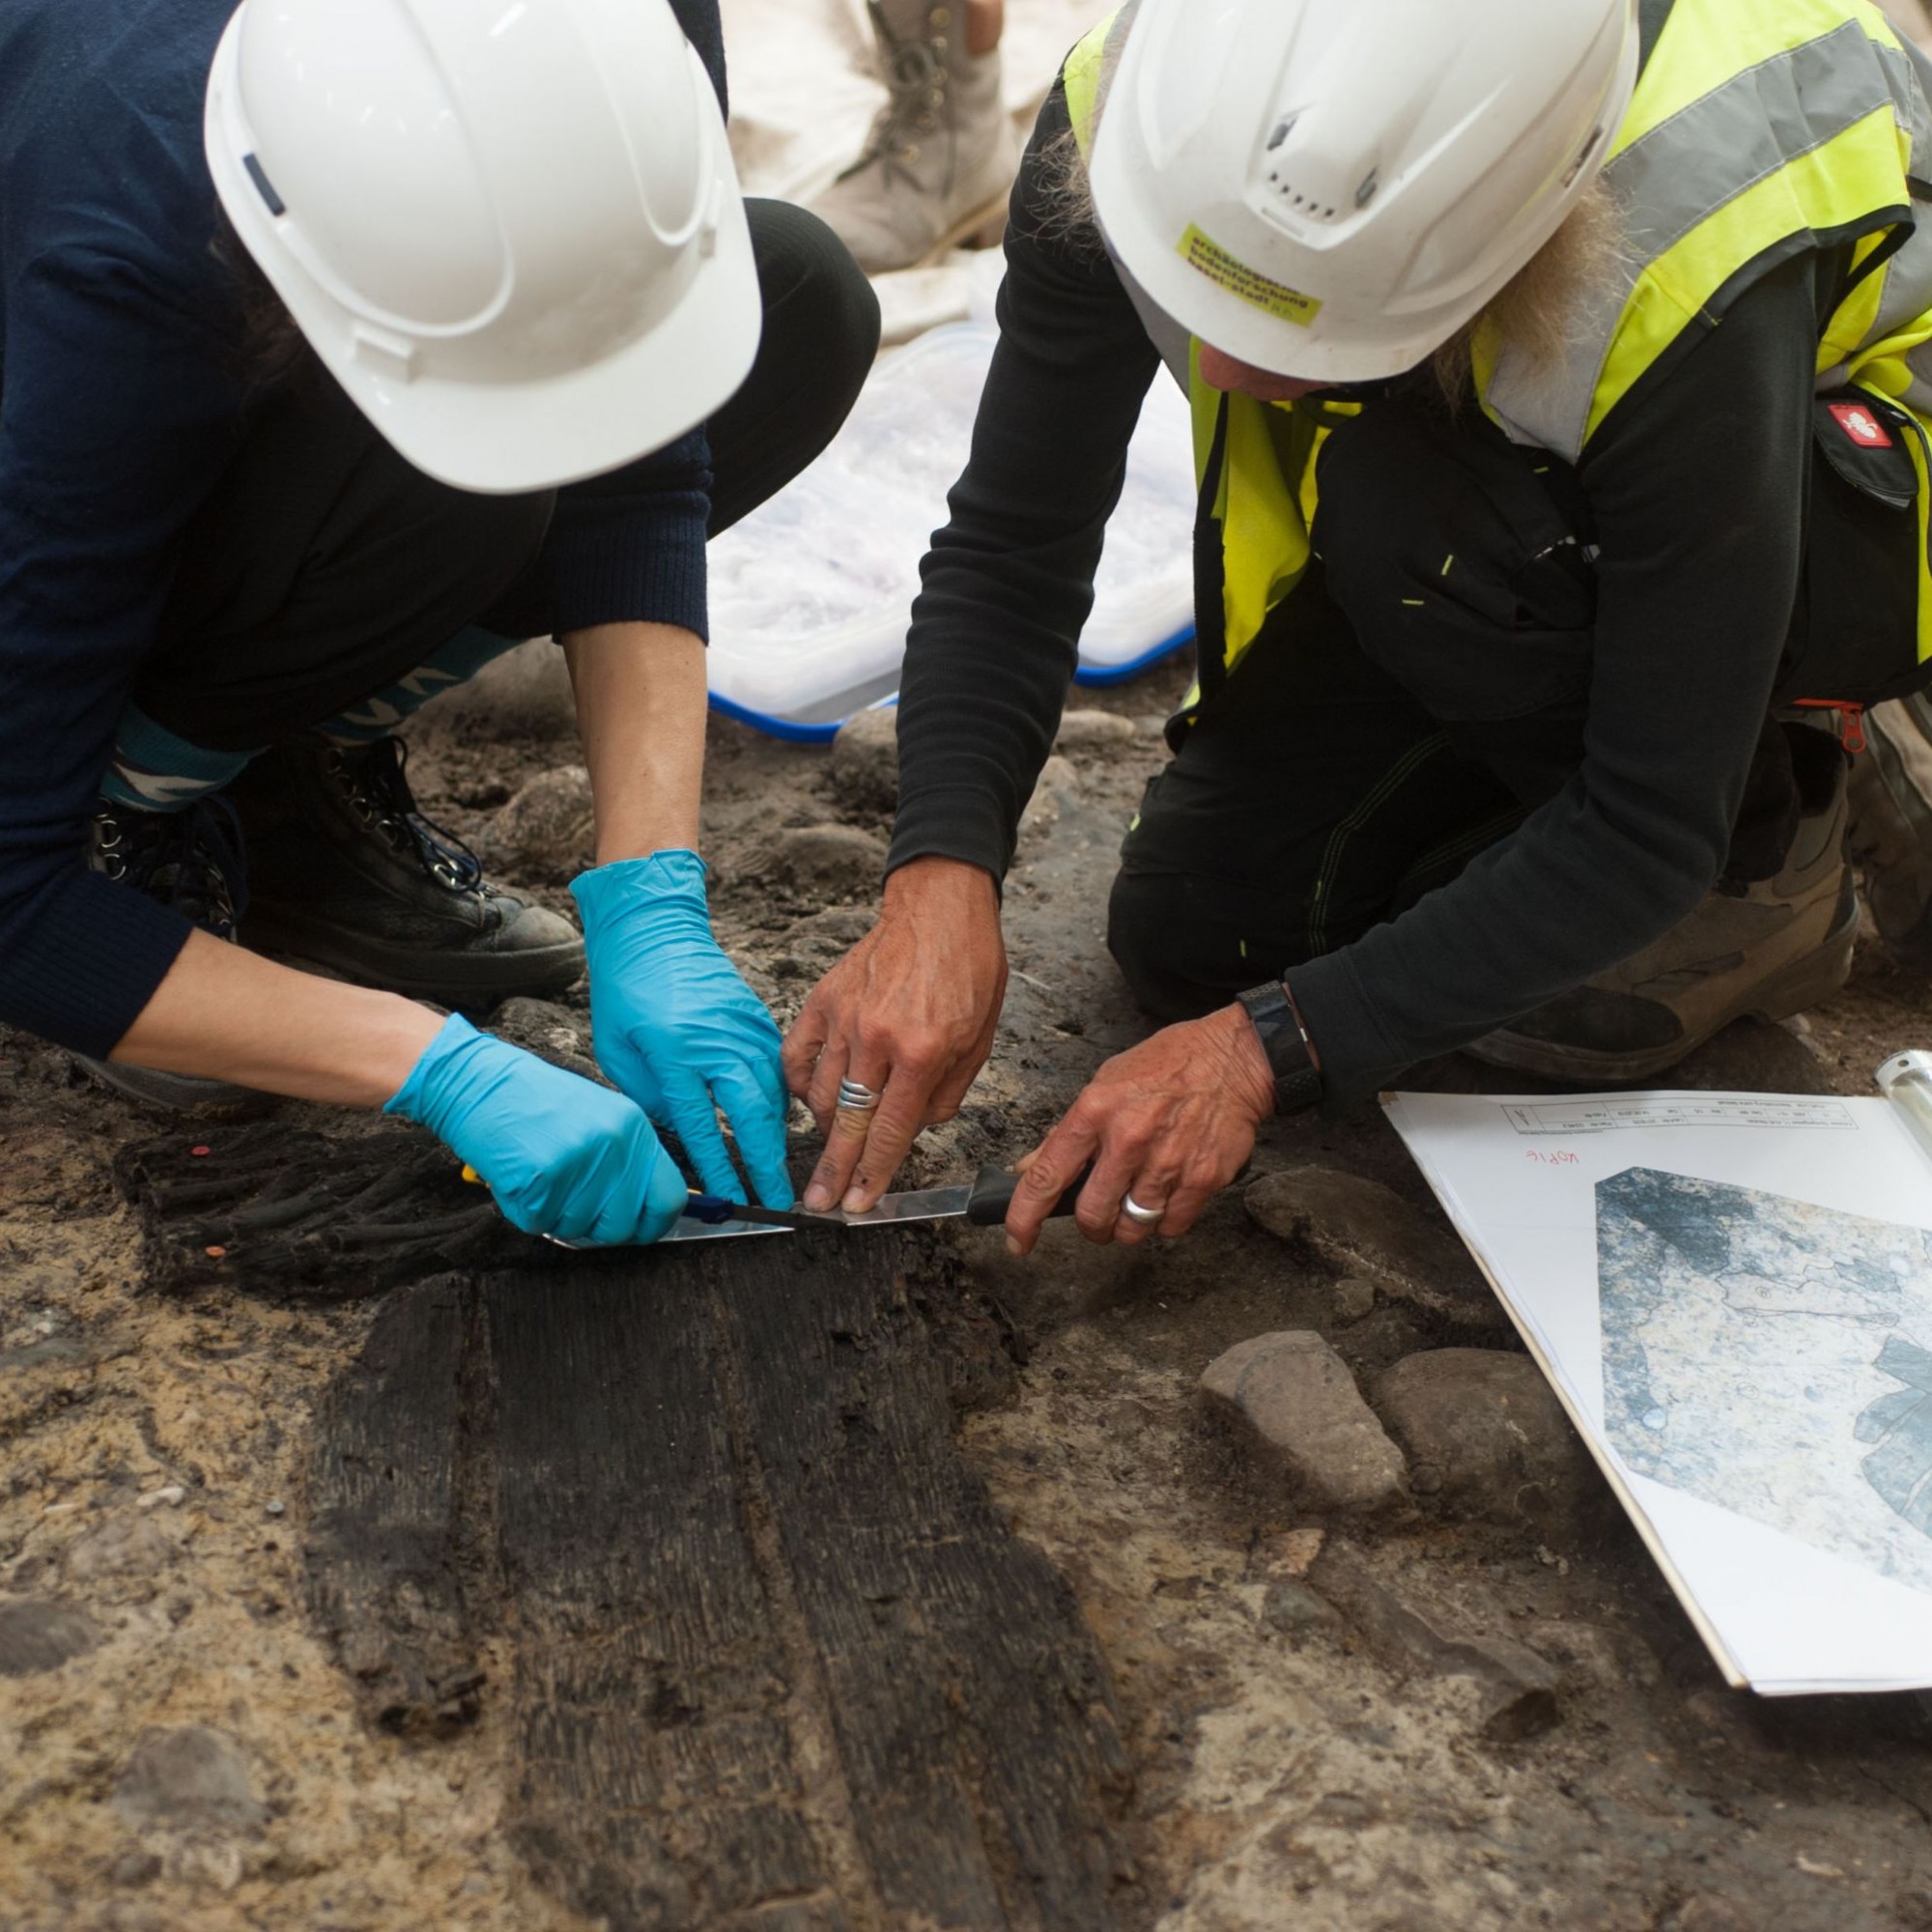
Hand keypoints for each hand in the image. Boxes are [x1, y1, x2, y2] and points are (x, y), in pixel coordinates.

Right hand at [385, 1014, 687, 1244]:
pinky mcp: (541, 1178)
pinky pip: (539, 1223)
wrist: (480, 1083)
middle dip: (597, 1230)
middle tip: (571, 1206)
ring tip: (540, 1177)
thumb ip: (627, 1162)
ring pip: (578, 1229)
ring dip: (556, 1216)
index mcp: (634, 1129)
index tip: (637, 1230)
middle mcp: (613, 1145)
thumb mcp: (599, 1119)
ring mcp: (578, 1162)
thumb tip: (646, 1211)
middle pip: (623, 1227)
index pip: (668, 1199)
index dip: (653, 1225)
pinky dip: (525, 1211)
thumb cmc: (536, 1104)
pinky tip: (518, 1177)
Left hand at [571, 850, 791, 1205]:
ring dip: (776, 1133)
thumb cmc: (626, 989)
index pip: (704, 1126)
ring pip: (772, 1092)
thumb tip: (682, 1130)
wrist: (652, 929)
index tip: (732, 1200)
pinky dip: (779, 1097)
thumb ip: (650, 1095)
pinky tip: (775, 1119)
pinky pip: (776, 1067)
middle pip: (754, 1115)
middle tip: (778, 1197)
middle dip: (767, 1162)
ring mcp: (742, 1028)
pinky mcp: (755, 1016)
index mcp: (674, 1054)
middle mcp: (716, 1043)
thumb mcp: (618, 1050)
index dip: (721, 1169)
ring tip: (777, 1166)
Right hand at [782, 857, 1006, 1211]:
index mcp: (923, 1051)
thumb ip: (947, 1093)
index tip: (860, 1203)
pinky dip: (798, 1085)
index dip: (874, 1174)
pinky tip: (808, 1102)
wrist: (939, 907)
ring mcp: (845, 1018)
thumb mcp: (979, 1038)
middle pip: (848, 1122)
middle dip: (834, 1171)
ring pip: (819, 1094)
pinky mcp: (823, 999)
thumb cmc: (968, 967)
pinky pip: (797, 1056)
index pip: (891, 1131)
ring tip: (826, 1152)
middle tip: (821, 1204)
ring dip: (821, 1132)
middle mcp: (878, 1038)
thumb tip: (916, 1129)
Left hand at [1004, 1002, 1275, 1256]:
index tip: (1019, 1240)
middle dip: (1092, 1226)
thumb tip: (1031, 1167)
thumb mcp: (1106, 1082)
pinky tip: (1169, 1193)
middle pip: (1092, 1216)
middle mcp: (1128, 1140)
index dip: (1025, 1218)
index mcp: (1095, 1111)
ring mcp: (1167, 1162)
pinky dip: (1166, 1221)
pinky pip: (1172, 1227)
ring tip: (1139, 1198)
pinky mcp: (1202, 1179)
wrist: (1235, 1059)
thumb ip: (1069, 1130)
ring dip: (1130, 1225)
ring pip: (1132, 1229)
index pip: (1047, 1176)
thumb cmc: (1170, 1065)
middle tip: (1100, 1214)